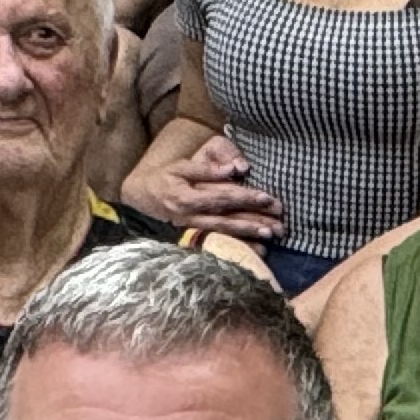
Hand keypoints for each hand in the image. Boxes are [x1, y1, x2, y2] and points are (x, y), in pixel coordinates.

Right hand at [122, 127, 287, 243]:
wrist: (141, 199)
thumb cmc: (165, 179)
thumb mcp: (181, 167)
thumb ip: (206, 169)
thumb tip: (233, 168)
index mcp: (189, 197)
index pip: (223, 196)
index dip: (246, 197)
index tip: (267, 198)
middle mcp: (192, 217)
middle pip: (228, 218)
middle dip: (255, 220)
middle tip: (279, 223)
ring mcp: (194, 231)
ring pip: (226, 234)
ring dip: (250, 236)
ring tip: (271, 236)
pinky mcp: (195, 239)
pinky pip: (220, 245)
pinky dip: (240, 248)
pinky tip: (258, 252)